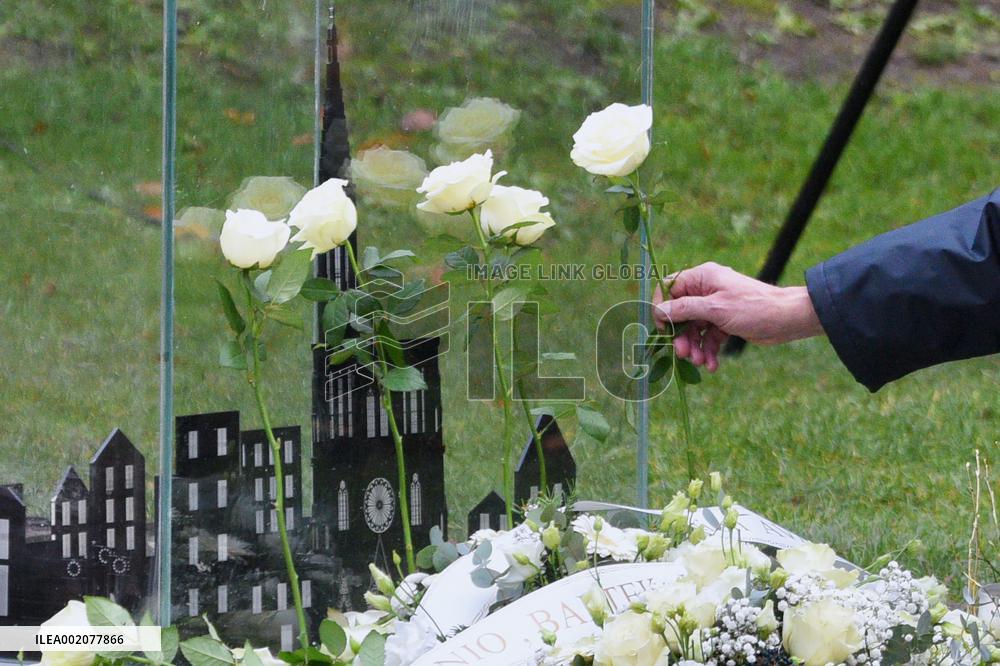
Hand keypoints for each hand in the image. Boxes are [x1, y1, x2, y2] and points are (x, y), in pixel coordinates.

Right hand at [652, 262, 823, 371]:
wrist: (787, 319)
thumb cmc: (752, 307)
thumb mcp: (715, 309)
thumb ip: (684, 309)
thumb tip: (658, 311)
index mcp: (702, 278)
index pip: (670, 288)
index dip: (663, 308)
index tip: (663, 328)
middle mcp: (706, 290)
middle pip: (681, 313)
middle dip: (681, 336)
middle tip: (683, 354)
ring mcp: (715, 307)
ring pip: (694, 328)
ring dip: (694, 347)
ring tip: (701, 362)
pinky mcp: (724, 322)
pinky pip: (708, 337)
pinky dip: (708, 350)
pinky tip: (712, 364)